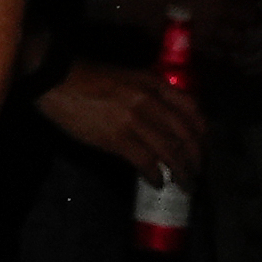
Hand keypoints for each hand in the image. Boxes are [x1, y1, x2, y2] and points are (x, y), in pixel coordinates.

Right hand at [35, 62, 206, 187]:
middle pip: (185, 135)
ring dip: (182, 172)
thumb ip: (147, 93)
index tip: (204, 146)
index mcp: (152, 83)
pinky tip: (157, 183)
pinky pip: (146, 162)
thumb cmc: (89, 77)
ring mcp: (134, 120)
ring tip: (185, 184)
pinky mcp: (118, 138)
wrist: (57, 79)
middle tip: (198, 172)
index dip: (202, 132)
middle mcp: (149, 101)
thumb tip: (163, 120)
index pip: (191, 109)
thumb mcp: (127, 77)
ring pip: (170, 152)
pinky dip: (156, 176)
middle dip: (196, 157)